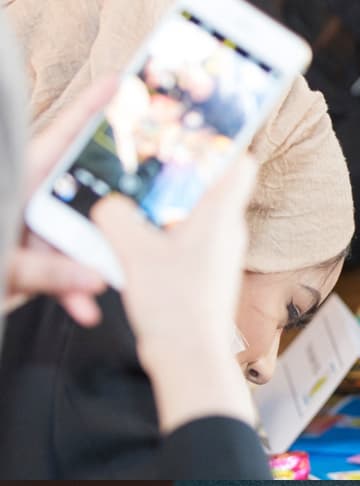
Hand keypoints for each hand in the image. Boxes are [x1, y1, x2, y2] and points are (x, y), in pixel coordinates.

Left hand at [4, 77, 115, 325]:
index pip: (60, 137)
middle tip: (129, 238)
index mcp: (17, 179)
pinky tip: (82, 308)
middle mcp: (26, 200)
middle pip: (80, 201)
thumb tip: (93, 280)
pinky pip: (61, 272)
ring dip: (84, 274)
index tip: (117, 84)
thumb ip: (44, 270)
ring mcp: (29, 230)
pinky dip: (72, 292)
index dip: (89, 109)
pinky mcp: (30, 258)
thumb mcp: (4, 263)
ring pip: (72, 245)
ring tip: (90, 300)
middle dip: (103, 229)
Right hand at [91, 155, 258, 432]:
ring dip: (166, 212)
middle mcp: (228, 233)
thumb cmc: (176, 306)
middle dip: (179, 177)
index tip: (199, 132)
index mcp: (220, 216)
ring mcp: (219, 257)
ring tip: (135, 208)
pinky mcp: (206, 277)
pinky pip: (185, 245)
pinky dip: (164, 240)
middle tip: (148, 167)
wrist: (191, 358)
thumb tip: (111, 204)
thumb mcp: (133, 250)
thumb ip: (117, 216)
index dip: (224, 144)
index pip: (240, 165)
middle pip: (209, 189)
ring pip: (195, 219)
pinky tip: (139, 246)